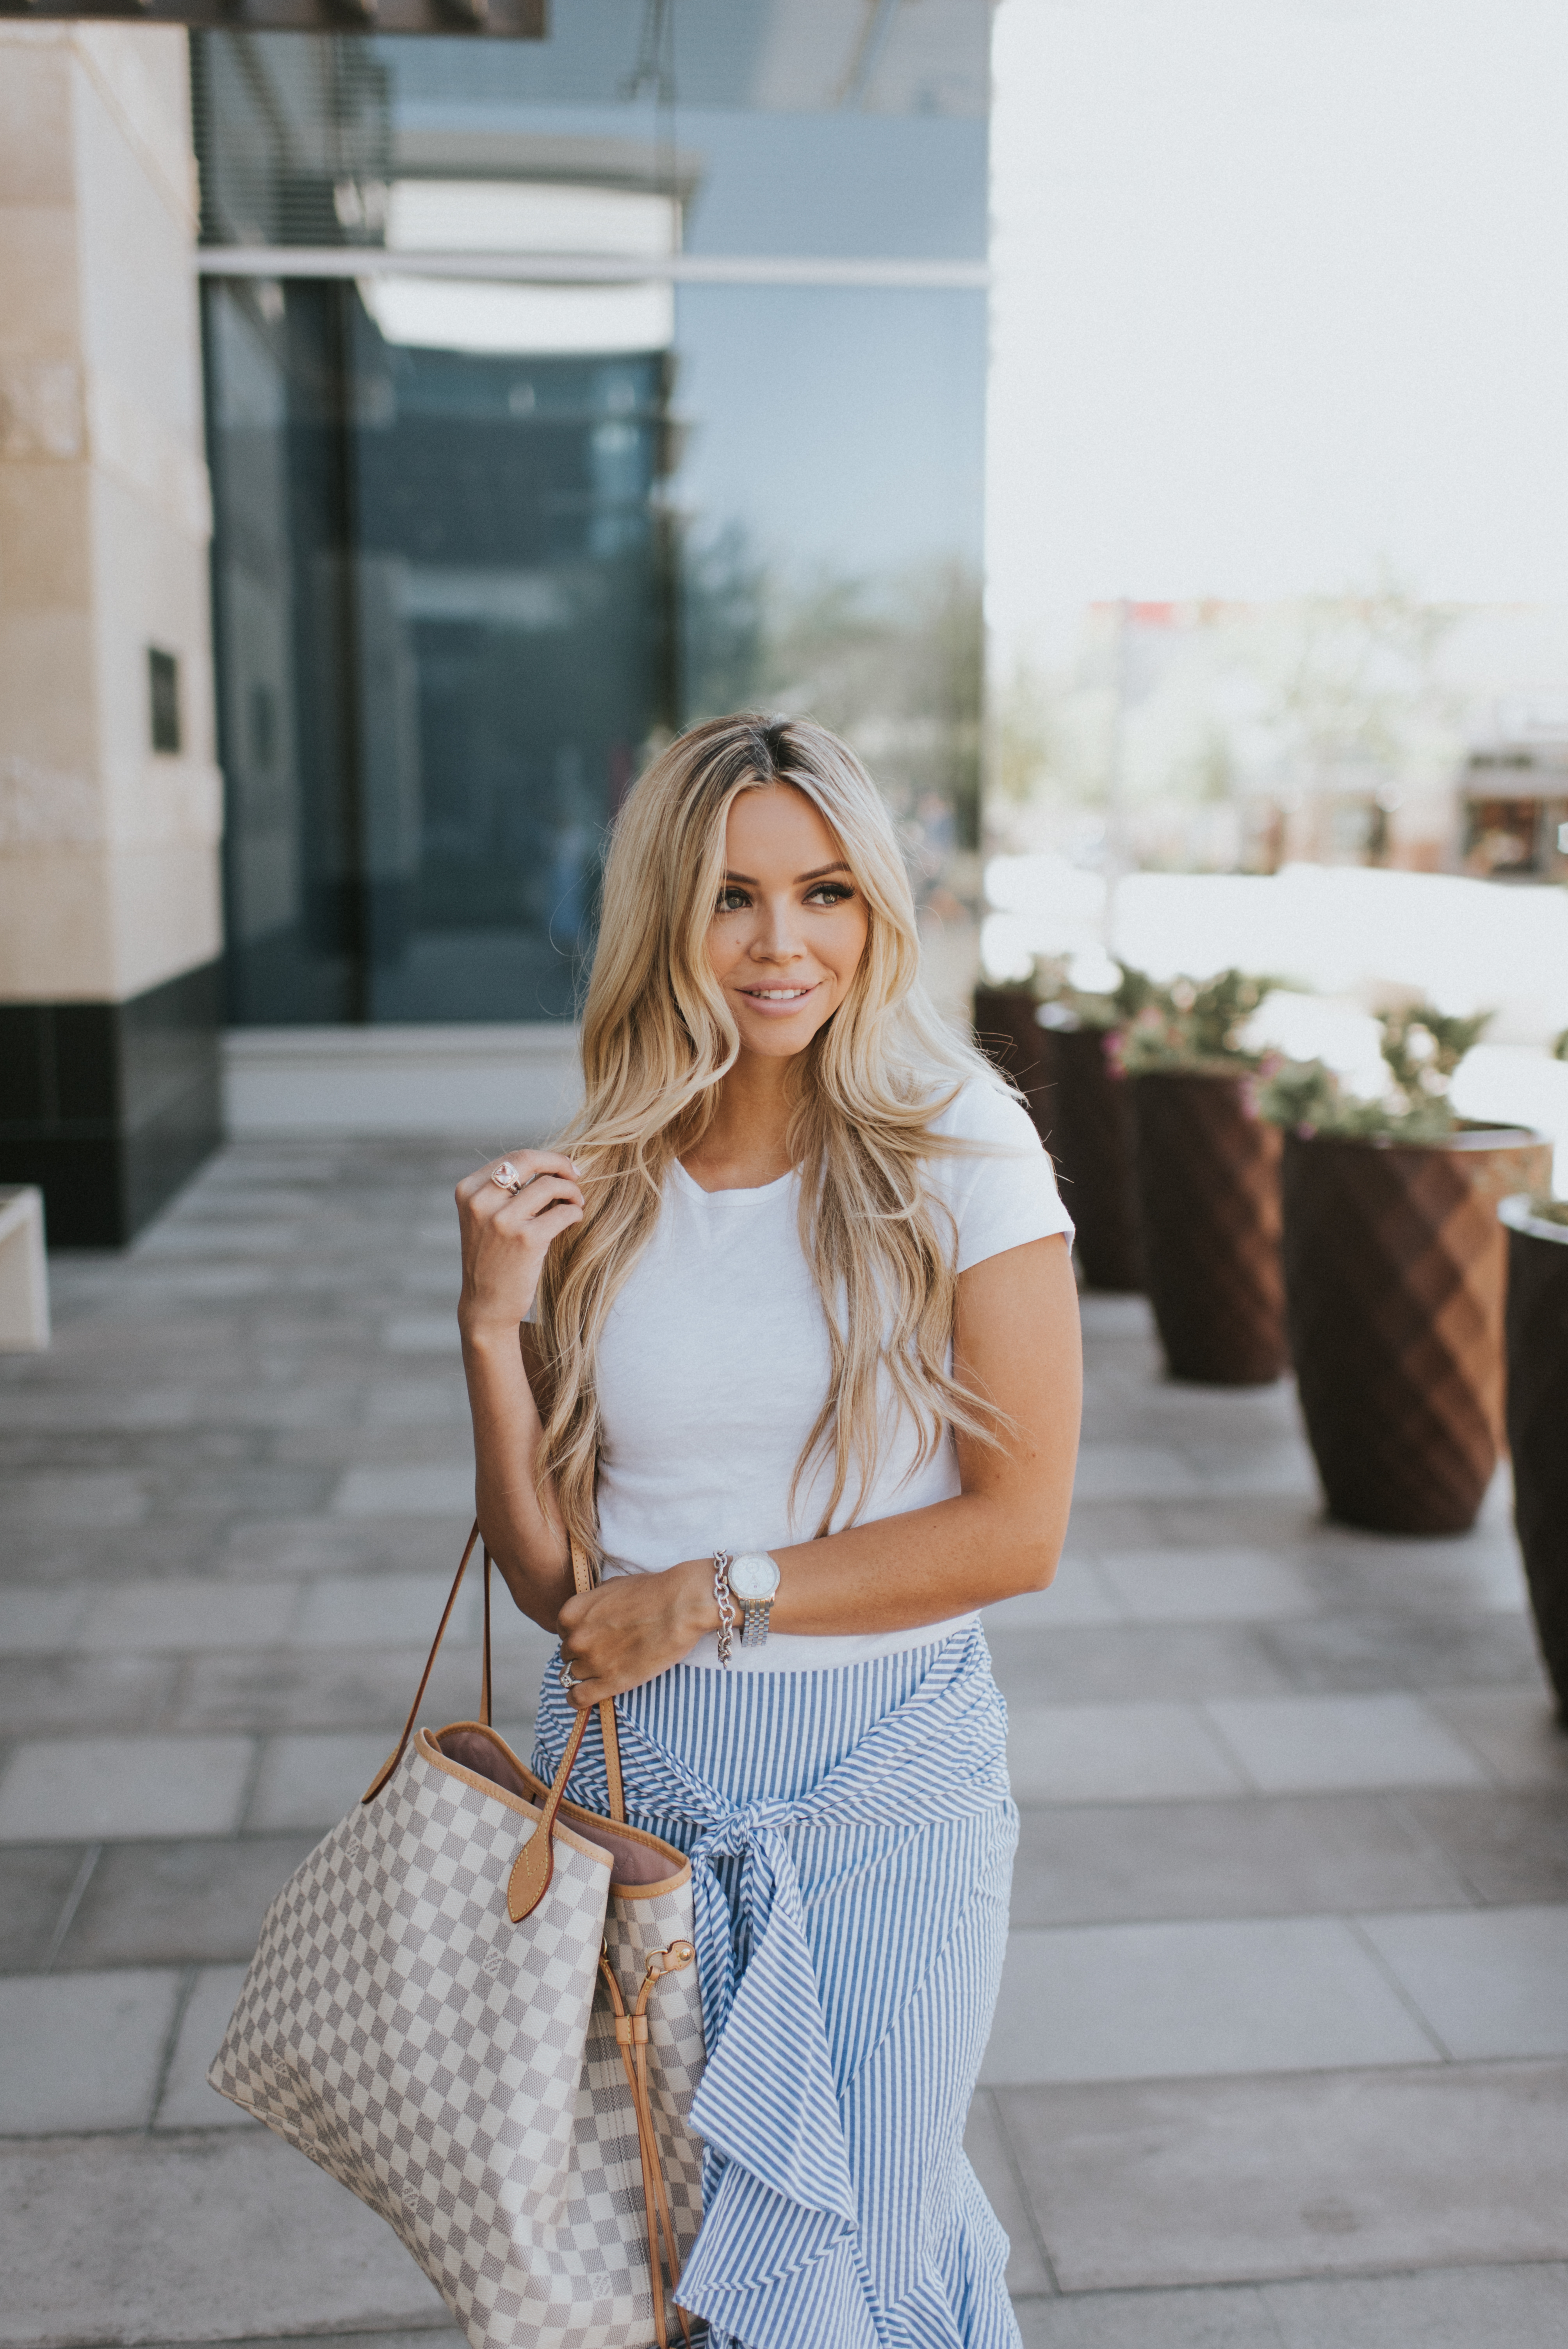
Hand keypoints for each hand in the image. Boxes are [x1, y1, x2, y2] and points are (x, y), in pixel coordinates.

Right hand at [455, 1151, 583, 1337]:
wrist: (486, 1305)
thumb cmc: (493, 1258)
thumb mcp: (486, 1218)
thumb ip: (507, 1190)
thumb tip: (553, 1165)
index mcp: (468, 1191)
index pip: (513, 1157)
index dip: (545, 1158)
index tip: (563, 1168)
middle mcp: (481, 1202)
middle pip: (530, 1161)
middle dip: (560, 1163)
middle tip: (576, 1175)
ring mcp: (503, 1220)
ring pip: (550, 1185)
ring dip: (571, 1191)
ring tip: (576, 1202)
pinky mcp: (527, 1239)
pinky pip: (563, 1211)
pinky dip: (575, 1212)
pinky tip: (574, 1219)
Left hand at [557, 1560, 715, 1705]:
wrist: (680, 1605)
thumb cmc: (652, 1592)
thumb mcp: (611, 1588)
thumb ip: (592, 1606)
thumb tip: (588, 1618)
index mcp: (572, 1612)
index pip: (562, 1632)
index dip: (579, 1635)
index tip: (594, 1636)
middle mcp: (576, 1638)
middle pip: (567, 1655)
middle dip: (583, 1654)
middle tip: (606, 1651)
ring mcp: (592, 1661)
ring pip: (571, 1677)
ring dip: (585, 1675)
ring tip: (603, 1671)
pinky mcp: (609, 1682)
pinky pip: (578, 1698)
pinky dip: (578, 1699)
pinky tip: (587, 1695)